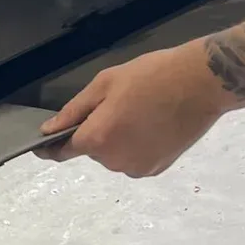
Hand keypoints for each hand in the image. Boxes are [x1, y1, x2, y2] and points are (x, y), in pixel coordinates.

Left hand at [38, 40, 236, 177]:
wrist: (202, 83)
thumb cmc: (151, 76)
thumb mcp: (105, 84)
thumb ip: (74, 111)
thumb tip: (49, 130)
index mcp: (98, 139)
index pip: (63, 151)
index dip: (51, 146)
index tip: (43, 143)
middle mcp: (114, 161)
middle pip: (93, 150)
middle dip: (96, 131)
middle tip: (117, 104)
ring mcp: (137, 168)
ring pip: (114, 155)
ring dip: (117, 139)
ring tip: (138, 112)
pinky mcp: (157, 169)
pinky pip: (134, 159)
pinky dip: (136, 146)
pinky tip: (151, 125)